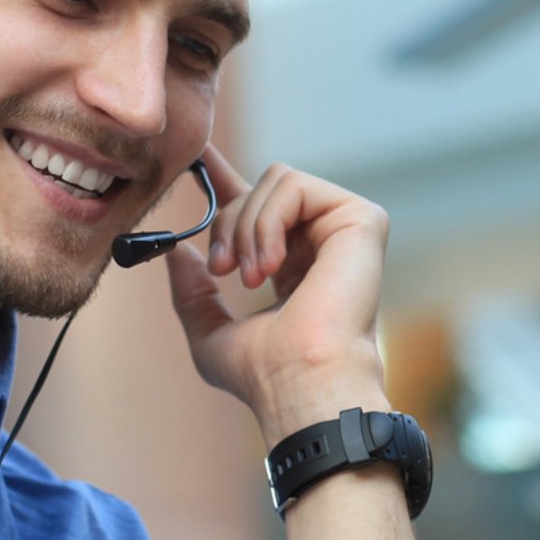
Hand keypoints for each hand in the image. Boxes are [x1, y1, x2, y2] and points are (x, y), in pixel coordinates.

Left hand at [164, 146, 390, 444]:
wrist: (301, 383)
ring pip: (274, 180)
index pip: (257, 208)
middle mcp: (319, 244)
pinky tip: (271, 266)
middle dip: (225, 223)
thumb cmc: (263, 374)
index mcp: (291, 266)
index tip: (196, 157)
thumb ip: (191, 291)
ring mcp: (343, 230)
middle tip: (220, 270)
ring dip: (246, 228)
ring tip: (252, 277)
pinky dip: (268, 221)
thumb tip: (178, 250)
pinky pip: (293, 185)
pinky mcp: (361, 218)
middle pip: (256, 190)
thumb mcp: (209, 333)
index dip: (224, 178)